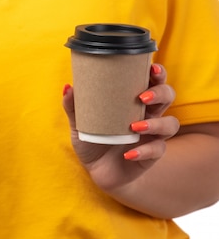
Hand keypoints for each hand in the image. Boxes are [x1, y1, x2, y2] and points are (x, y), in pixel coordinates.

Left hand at [62, 64, 179, 192]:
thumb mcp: (79, 124)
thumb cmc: (92, 141)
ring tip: (134, 126)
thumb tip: (68, 87)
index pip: (152, 82)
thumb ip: (73, 107)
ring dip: (155, 123)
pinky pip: (157, 150)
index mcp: (133, 102)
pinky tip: (128, 153)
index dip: (157, 73)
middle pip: (168, 96)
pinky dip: (144, 151)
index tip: (150, 67)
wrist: (98, 171)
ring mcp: (152, 135)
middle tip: (142, 97)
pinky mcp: (152, 155)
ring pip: (171, 124)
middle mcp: (148, 115)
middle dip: (160, 93)